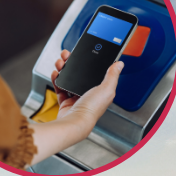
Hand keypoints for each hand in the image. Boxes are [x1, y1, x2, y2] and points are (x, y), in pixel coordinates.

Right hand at [29, 50, 124, 164]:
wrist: (75, 122)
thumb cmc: (91, 109)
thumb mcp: (107, 89)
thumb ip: (112, 75)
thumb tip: (120, 64)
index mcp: (101, 91)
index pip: (96, 72)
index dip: (90, 62)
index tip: (84, 53)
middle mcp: (89, 95)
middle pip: (81, 75)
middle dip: (73, 64)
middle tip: (67, 55)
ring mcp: (76, 99)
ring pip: (69, 80)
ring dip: (64, 70)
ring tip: (60, 63)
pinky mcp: (66, 102)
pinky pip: (60, 88)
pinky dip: (57, 80)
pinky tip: (56, 74)